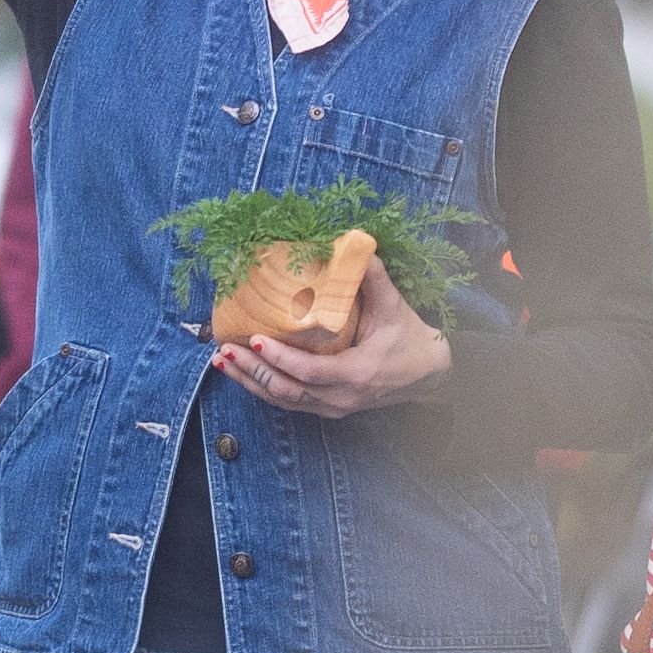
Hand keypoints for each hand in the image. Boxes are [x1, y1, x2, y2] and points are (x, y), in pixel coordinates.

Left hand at [219, 257, 450, 417]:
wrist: (429, 374)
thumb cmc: (410, 338)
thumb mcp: (394, 306)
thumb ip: (374, 277)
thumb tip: (357, 243)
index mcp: (357, 373)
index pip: (310, 371)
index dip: (280, 358)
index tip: (255, 339)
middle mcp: (341, 397)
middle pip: (287, 390)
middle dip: (252, 370)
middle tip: (225, 349)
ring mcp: (334, 407)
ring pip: (283, 400)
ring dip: (250, 382)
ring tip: (223, 361)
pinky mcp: (328, 409)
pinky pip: (290, 403)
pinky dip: (263, 389)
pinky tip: (244, 374)